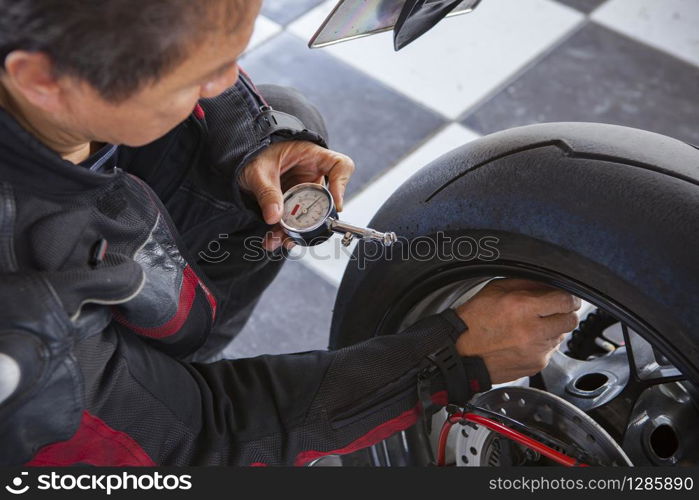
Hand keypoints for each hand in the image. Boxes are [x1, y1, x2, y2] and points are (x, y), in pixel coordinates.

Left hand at [238, 141, 354, 250]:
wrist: (241, 163)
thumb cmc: (253, 153)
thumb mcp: (258, 169)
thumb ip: (267, 191)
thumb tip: (274, 217)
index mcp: (311, 156)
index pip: (340, 166)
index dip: (342, 184)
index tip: (336, 205)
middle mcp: (311, 176)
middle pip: (325, 200)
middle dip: (313, 221)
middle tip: (301, 232)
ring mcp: (302, 192)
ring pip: (308, 216)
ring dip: (295, 232)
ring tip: (279, 240)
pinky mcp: (291, 205)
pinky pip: (293, 223)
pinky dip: (283, 233)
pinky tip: (271, 239)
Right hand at [453, 278, 581, 383]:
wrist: (460, 353)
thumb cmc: (472, 321)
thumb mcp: (494, 290)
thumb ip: (525, 284)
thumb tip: (549, 284)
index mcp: (522, 307)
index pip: (566, 300)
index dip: (567, 297)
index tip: (564, 297)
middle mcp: (532, 330)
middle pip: (570, 320)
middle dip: (564, 313)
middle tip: (552, 311)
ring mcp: (536, 350)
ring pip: (562, 336)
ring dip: (552, 329)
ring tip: (530, 327)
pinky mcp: (536, 365)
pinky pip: (550, 351)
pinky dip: (541, 344)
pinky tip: (524, 341)